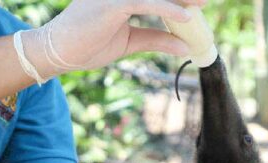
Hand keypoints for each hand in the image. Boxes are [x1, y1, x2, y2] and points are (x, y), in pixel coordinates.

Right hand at [20, 0, 206, 78]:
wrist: (58, 53)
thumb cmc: (88, 45)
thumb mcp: (130, 42)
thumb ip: (156, 39)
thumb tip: (184, 46)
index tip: (203, 2)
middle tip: (209, 0)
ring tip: (206, 2)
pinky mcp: (113, 3)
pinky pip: (147, 3)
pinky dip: (168, 10)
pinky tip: (186, 17)